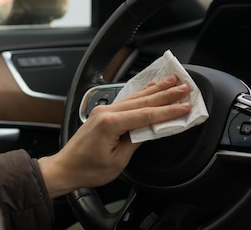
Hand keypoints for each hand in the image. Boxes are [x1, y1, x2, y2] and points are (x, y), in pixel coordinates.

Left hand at [38, 75, 191, 197]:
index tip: (185, 106)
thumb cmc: (88, 169)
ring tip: (173, 81)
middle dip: (166, 94)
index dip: (168, 111)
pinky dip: (141, 93)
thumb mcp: (118, 161)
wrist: (65, 168)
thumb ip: (135, 142)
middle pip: (143, 101)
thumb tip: (151, 130)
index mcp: (110, 123)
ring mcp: (104, 110)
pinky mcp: (103, 113)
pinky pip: (126, 100)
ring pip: (135, 97)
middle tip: (185, 87)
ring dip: (156, 90)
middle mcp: (107, 111)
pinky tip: (151, 87)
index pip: (146, 115)